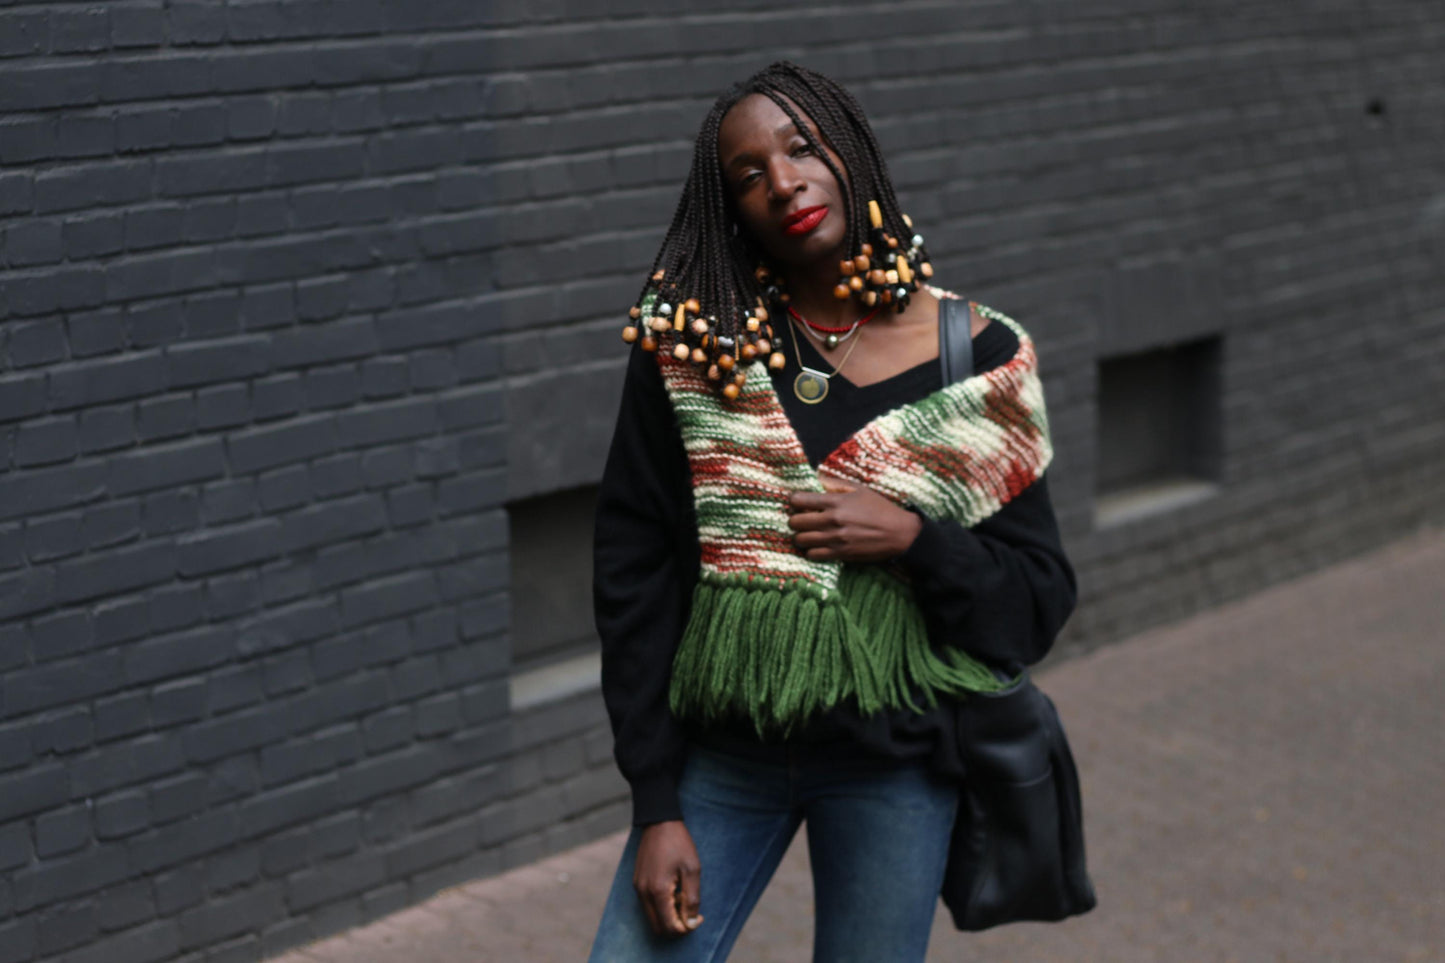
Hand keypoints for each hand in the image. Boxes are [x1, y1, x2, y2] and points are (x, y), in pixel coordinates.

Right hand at [634, 820, 702, 936]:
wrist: (659, 822)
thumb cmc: (679, 843)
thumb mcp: (692, 869)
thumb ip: (692, 899)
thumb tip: (692, 922)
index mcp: (658, 891)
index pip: (670, 927)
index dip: (686, 928)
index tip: (699, 917)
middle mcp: (644, 893)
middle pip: (658, 929)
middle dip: (676, 928)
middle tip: (692, 913)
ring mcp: (638, 888)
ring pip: (652, 919)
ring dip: (668, 917)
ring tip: (683, 898)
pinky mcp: (637, 883)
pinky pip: (648, 906)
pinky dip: (661, 908)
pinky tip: (673, 891)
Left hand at [787, 473, 923, 562]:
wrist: (899, 533)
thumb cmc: (880, 508)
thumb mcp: (859, 489)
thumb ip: (835, 484)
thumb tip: (816, 479)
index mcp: (835, 501)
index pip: (798, 500)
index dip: (794, 500)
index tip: (798, 502)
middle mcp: (832, 520)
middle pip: (795, 522)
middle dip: (795, 520)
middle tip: (802, 519)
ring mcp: (835, 538)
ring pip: (801, 540)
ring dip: (801, 536)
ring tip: (808, 533)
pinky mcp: (840, 554)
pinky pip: (813, 555)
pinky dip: (811, 551)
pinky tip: (817, 546)